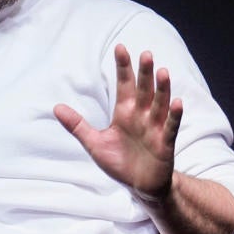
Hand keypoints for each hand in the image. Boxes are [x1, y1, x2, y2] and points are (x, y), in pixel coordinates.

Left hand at [54, 44, 182, 204]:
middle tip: (145, 54)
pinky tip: (177, 102)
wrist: (139, 186)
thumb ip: (77, 125)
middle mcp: (142, 116)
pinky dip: (174, 116)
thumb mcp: (95, 144)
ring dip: (162, 89)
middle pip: (144, 90)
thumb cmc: (120, 162)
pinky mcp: (165, 143)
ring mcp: (155, 128)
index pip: (124, 85)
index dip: (123, 67)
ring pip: (160, 104)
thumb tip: (56, 107)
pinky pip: (170, 127)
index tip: (120, 47)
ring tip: (163, 72)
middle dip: (144, 73)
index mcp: (125, 113)